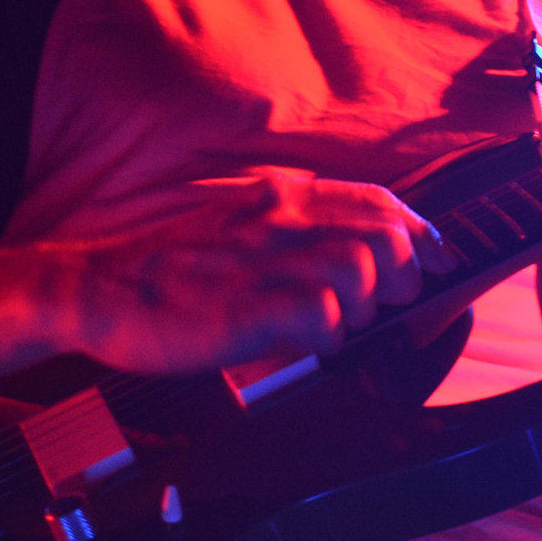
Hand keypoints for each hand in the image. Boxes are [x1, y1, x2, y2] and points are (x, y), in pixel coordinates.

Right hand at [53, 169, 452, 375]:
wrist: (102, 289)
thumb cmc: (176, 268)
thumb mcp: (242, 226)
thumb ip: (296, 230)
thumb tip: (358, 255)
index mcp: (282, 197)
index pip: (378, 202)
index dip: (421, 232)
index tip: (439, 259)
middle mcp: (281, 220)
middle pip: (386, 235)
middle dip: (403, 276)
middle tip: (382, 305)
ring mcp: (266, 262)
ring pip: (363, 269)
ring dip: (364, 306)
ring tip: (334, 324)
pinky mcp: (249, 307)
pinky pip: (323, 317)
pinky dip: (328, 336)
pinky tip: (304, 343)